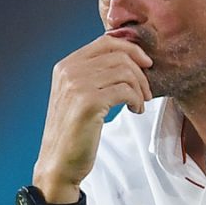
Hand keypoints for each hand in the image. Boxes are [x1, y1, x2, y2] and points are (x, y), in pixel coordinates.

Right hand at [33, 34, 152, 200]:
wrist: (59, 163)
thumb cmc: (75, 131)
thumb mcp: (79, 95)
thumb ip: (96, 74)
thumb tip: (130, 57)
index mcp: (66, 65)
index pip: (107, 41)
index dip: (132, 49)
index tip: (146, 65)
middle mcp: (69, 70)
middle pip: (120, 55)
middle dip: (141, 73)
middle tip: (146, 93)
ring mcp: (77, 85)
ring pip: (126, 72)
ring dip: (140, 89)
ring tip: (139, 104)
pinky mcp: (88, 103)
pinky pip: (126, 91)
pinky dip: (137, 100)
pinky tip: (135, 111)